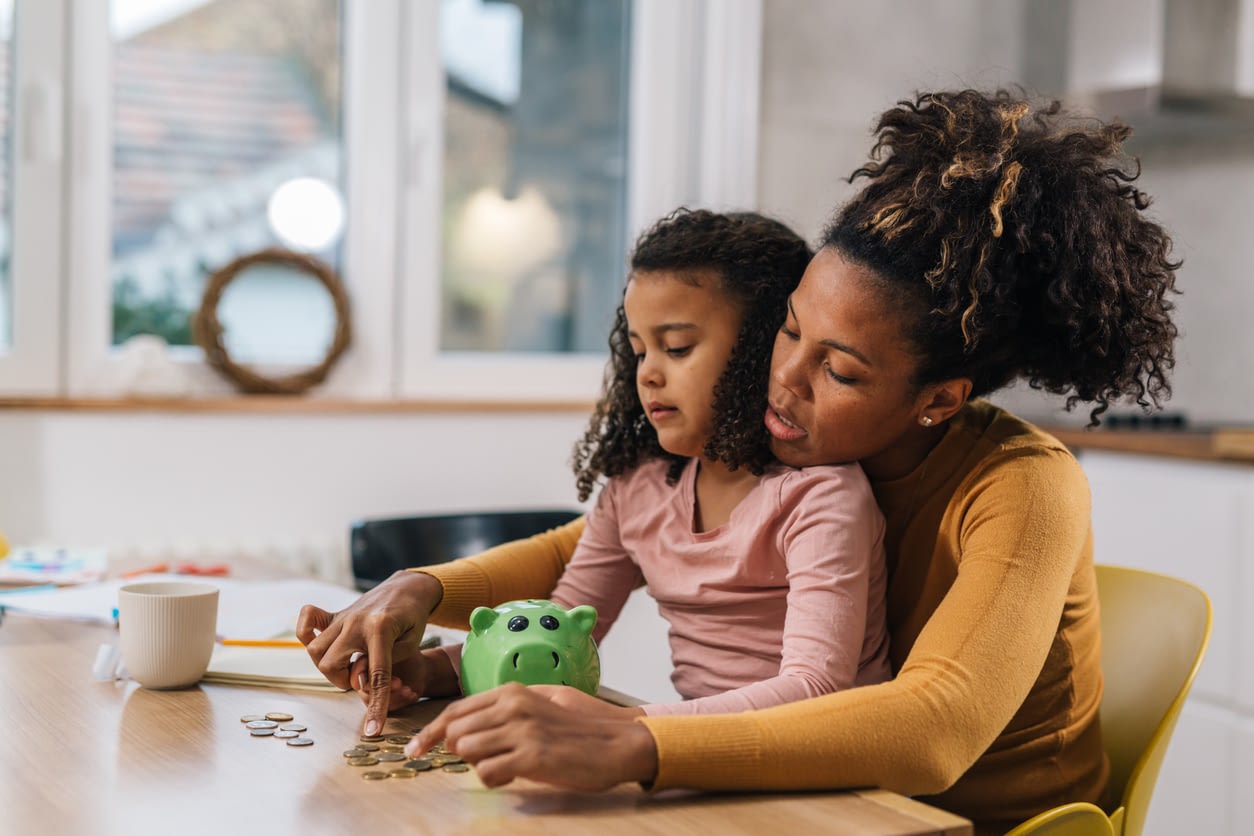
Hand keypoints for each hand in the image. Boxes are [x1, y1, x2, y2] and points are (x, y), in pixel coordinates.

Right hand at [296, 570, 442, 735]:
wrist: (408, 587)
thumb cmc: (414, 618)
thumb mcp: (412, 643)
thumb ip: (387, 663)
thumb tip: (358, 679)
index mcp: (380, 629)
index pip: (376, 676)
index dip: (376, 706)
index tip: (372, 731)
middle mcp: (356, 622)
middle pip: (330, 664)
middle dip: (341, 681)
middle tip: (357, 679)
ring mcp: (343, 616)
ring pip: (315, 649)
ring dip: (327, 666)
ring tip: (345, 667)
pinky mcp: (336, 613)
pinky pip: (307, 618)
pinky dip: (305, 631)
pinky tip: (320, 644)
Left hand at [405, 682, 656, 789]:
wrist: (618, 742)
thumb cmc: (580, 726)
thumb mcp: (541, 703)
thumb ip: (504, 710)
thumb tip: (466, 728)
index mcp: (512, 691)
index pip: (455, 711)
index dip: (429, 732)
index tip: (414, 749)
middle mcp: (513, 706)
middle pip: (454, 732)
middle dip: (457, 753)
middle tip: (486, 760)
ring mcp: (522, 730)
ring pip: (466, 751)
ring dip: (478, 765)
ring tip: (506, 766)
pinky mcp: (532, 757)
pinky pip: (487, 773)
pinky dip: (493, 779)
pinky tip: (515, 775)